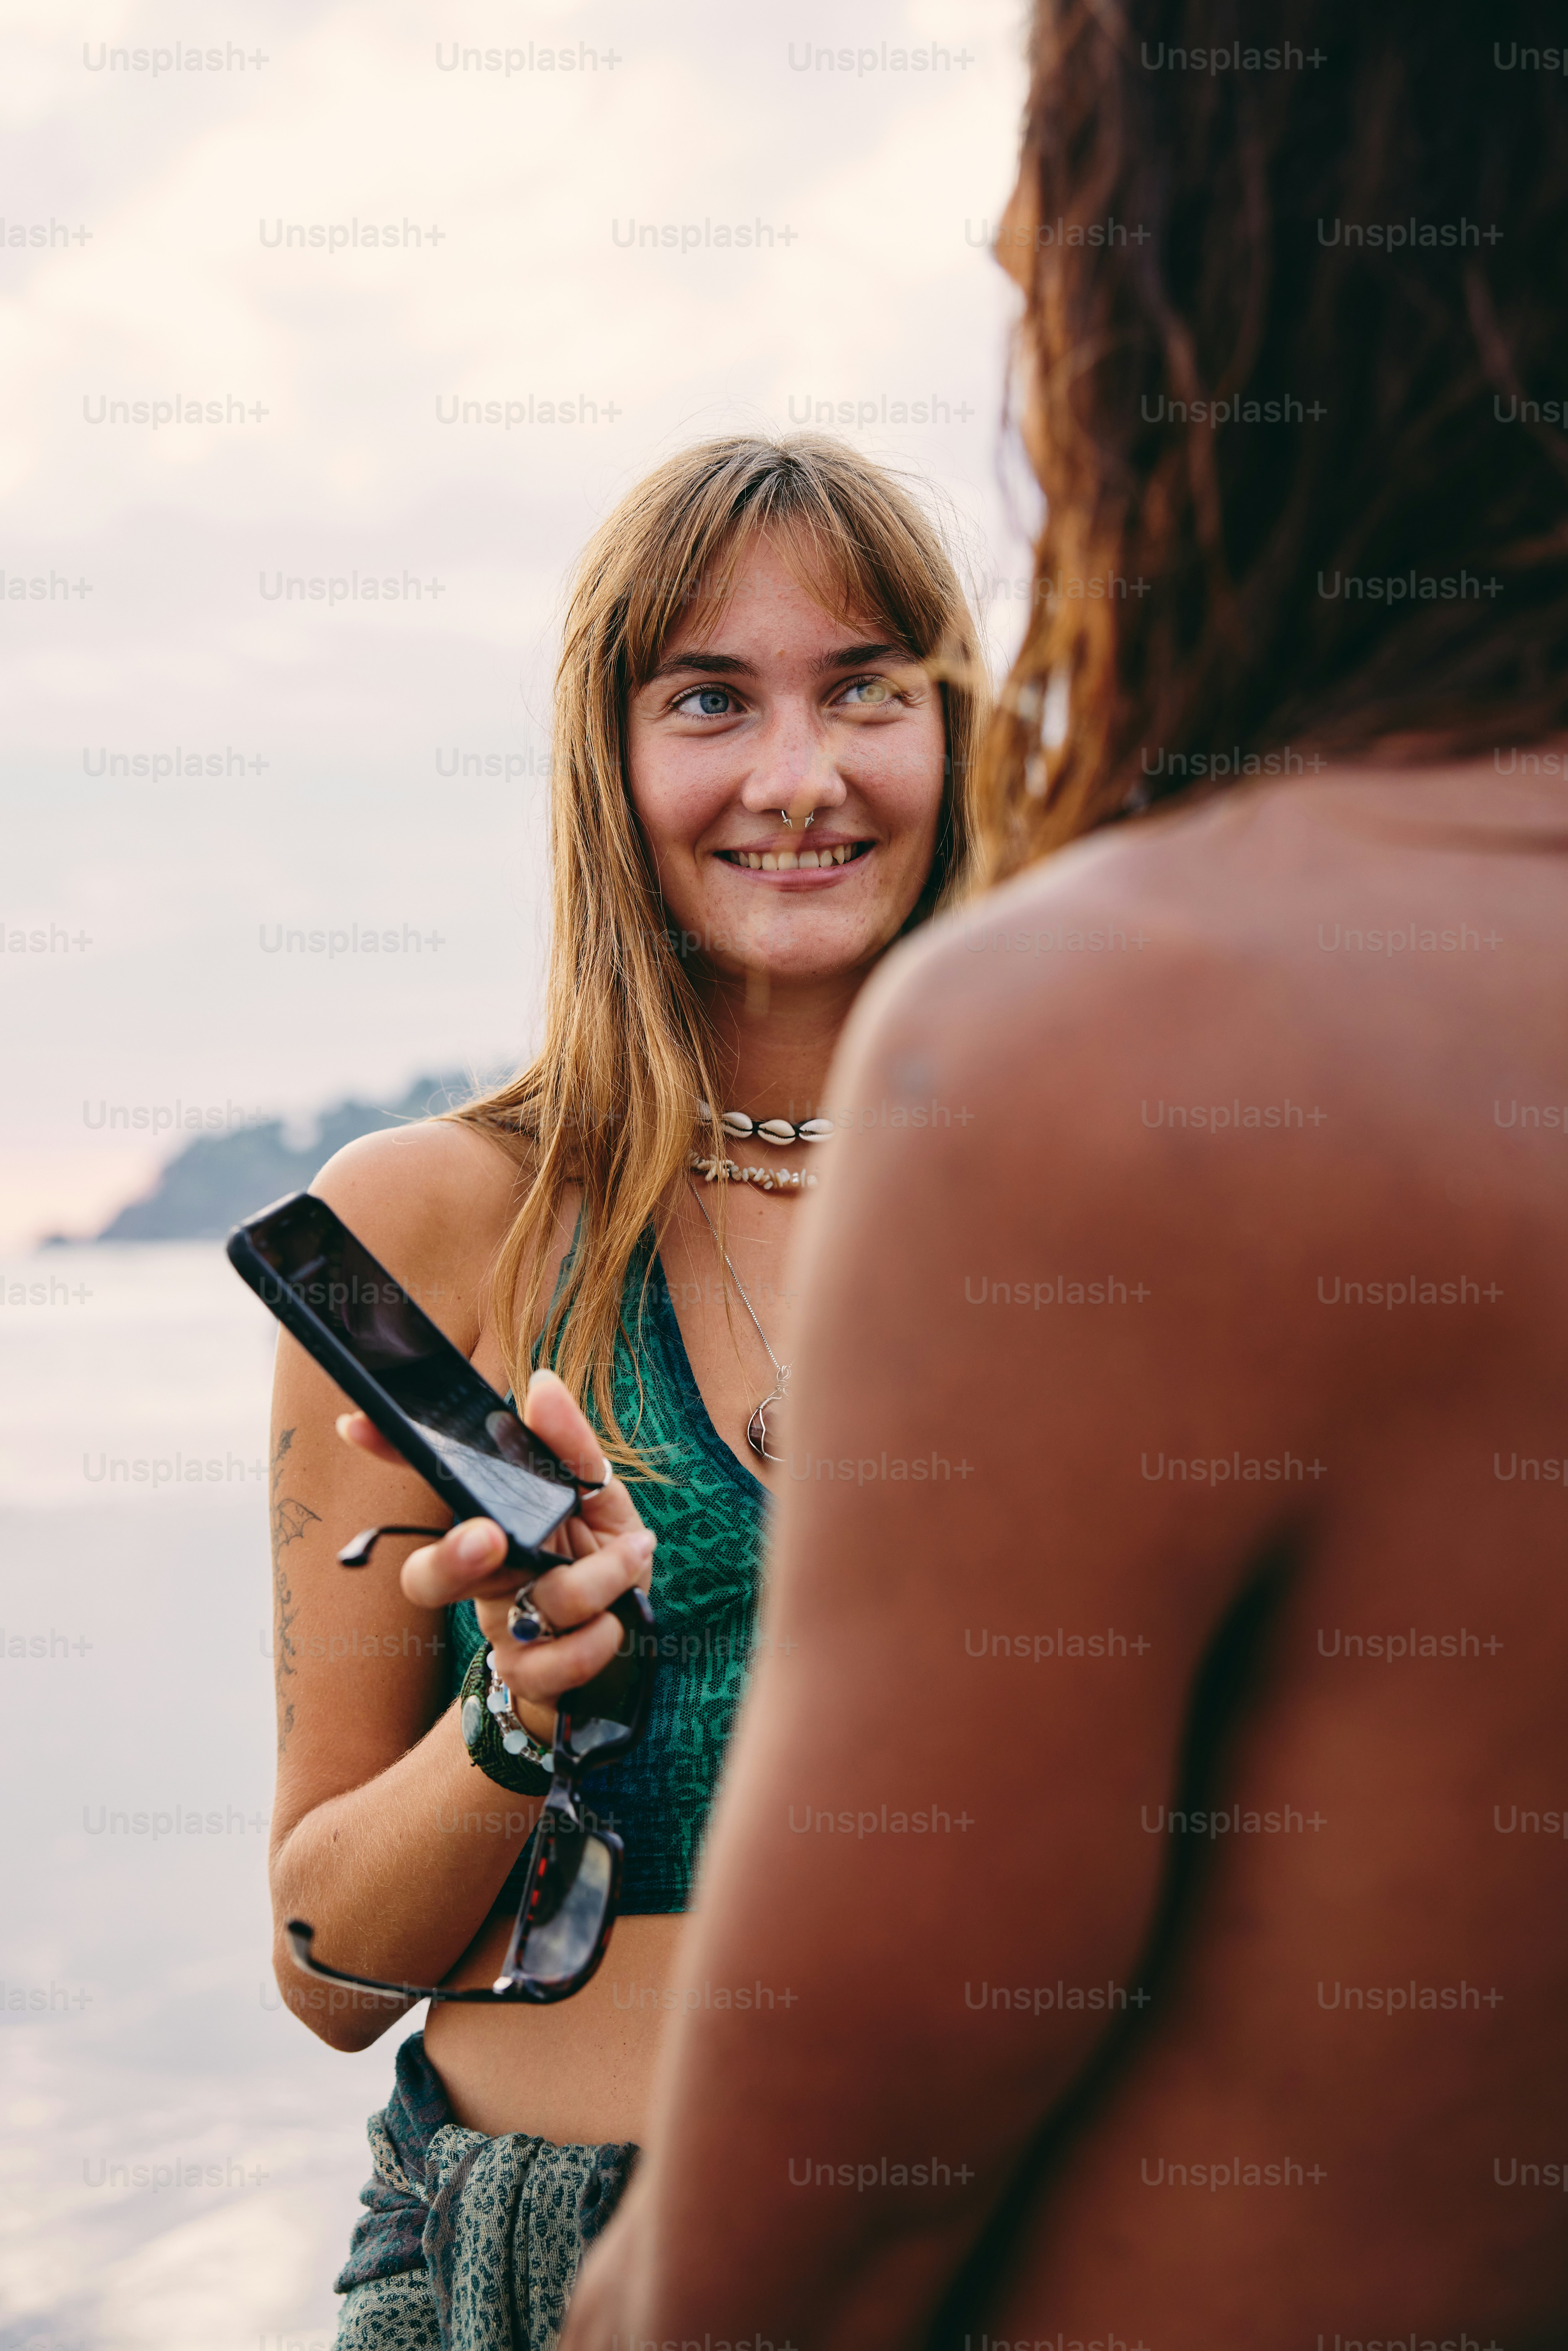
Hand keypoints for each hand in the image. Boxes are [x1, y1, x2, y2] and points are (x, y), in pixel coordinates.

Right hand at [335, 1368, 654, 1727]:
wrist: (629, 1637)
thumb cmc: (604, 1558)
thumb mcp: (601, 1497)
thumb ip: (571, 1446)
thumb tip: (540, 1384)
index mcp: (496, 1523)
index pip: (435, 1488)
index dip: (392, 1456)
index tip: (357, 1425)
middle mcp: (488, 1577)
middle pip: (429, 1579)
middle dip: (450, 1560)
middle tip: (488, 1537)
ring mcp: (504, 1629)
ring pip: (512, 1618)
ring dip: (582, 1585)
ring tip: (627, 1558)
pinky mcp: (532, 1676)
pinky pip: (545, 1670)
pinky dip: (588, 1645)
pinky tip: (614, 1623)